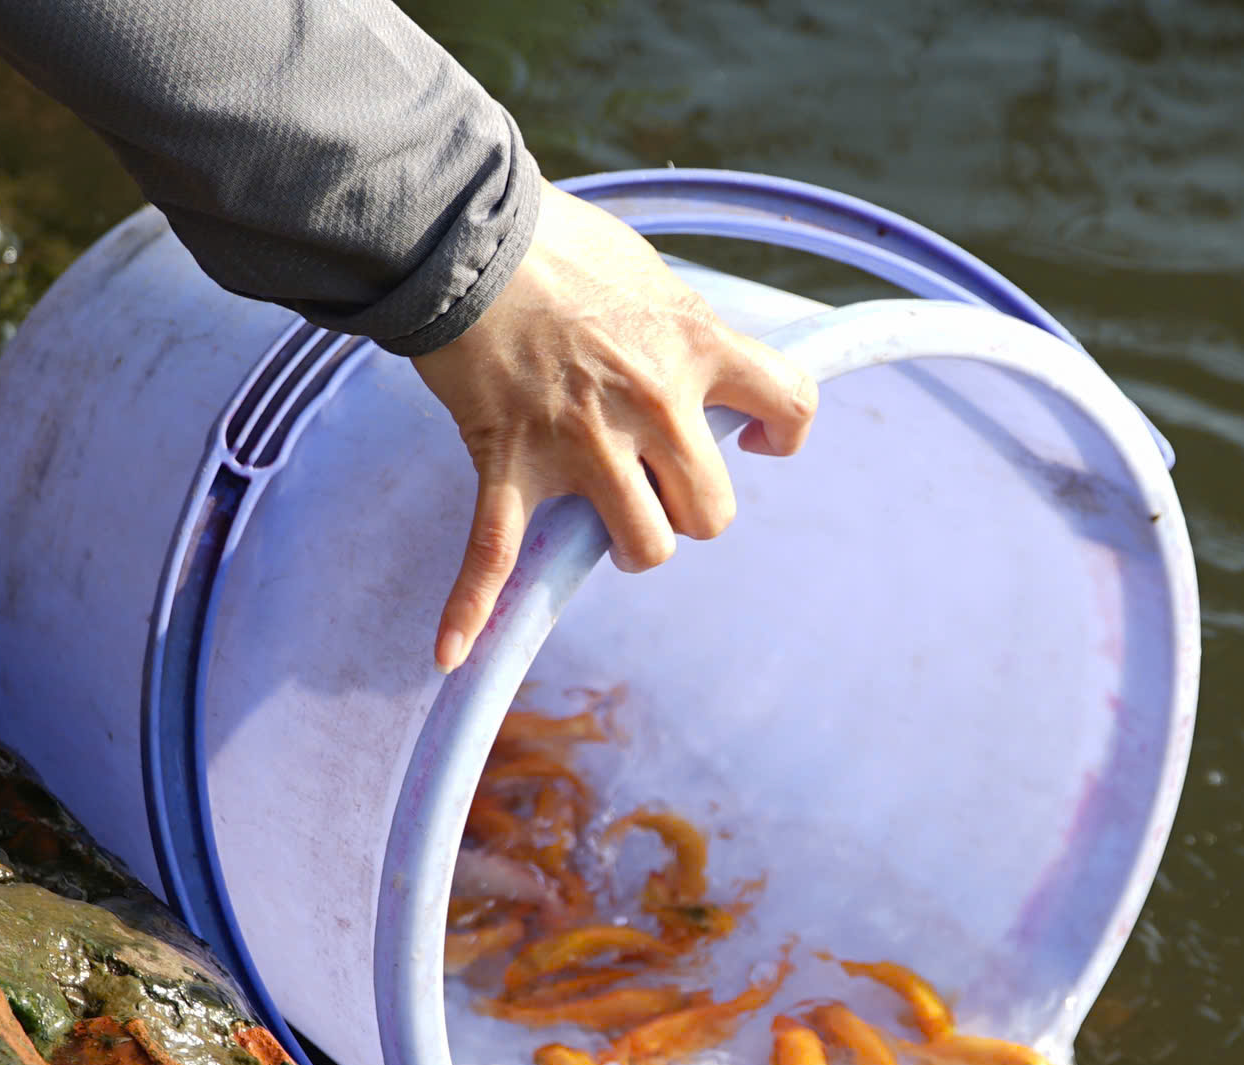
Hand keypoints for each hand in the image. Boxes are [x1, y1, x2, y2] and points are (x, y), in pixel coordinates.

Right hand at [411, 184, 818, 670]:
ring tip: (608, 519)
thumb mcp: (649, 275)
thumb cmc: (557, 243)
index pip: (792, 407)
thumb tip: (706, 359)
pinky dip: (469, 606)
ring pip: (643, 548)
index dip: (784, 432)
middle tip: (661, 482)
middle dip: (690, 507)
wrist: (463, 236)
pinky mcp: (512, 465)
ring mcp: (581, 445)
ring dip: (631, 542)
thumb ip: (685, 330)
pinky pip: (494, 555)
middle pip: (712, 513)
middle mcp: (652, 406)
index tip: (759, 438)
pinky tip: (451, 651)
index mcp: (696, 347)